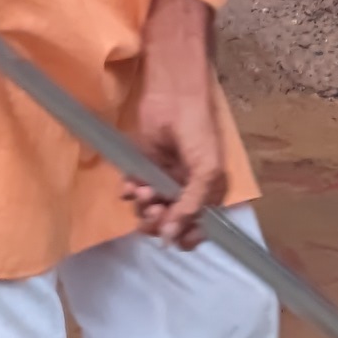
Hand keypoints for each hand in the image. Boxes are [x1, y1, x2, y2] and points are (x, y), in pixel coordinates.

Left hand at [127, 0, 227, 247]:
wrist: (173, 99)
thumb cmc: (198, 133)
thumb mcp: (206, 172)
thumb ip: (190, 206)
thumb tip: (170, 238)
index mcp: (207, 195)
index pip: (197, 229)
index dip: (185, 237)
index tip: (173, 238)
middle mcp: (184, 193)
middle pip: (169, 224)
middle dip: (159, 221)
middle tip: (154, 210)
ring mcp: (162, 182)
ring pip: (148, 211)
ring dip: (144, 207)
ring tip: (143, 191)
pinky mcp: (142, 170)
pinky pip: (132, 193)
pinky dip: (130, 193)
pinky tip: (131, 186)